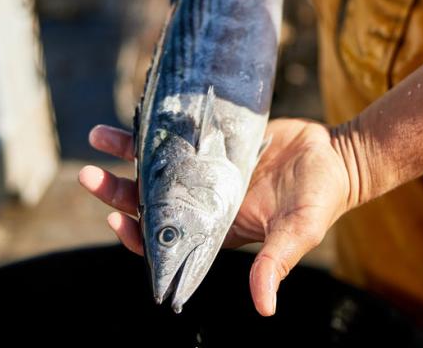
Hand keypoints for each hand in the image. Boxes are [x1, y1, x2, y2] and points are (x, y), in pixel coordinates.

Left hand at [80, 118, 354, 315]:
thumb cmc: (318, 199)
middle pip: (149, 202)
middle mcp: (203, 201)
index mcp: (216, 229)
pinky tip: (132, 115)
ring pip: (155, 166)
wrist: (334, 156)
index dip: (138, 235)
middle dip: (116, 192)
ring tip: (96, 138)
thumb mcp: (297, 232)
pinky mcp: (213, 141)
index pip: (165, 240)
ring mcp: (205, 170)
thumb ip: (275, 264)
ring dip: (124, 155)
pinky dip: (154, 127)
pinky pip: (176, 134)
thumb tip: (264, 308)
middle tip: (88, 176)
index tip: (118, 221)